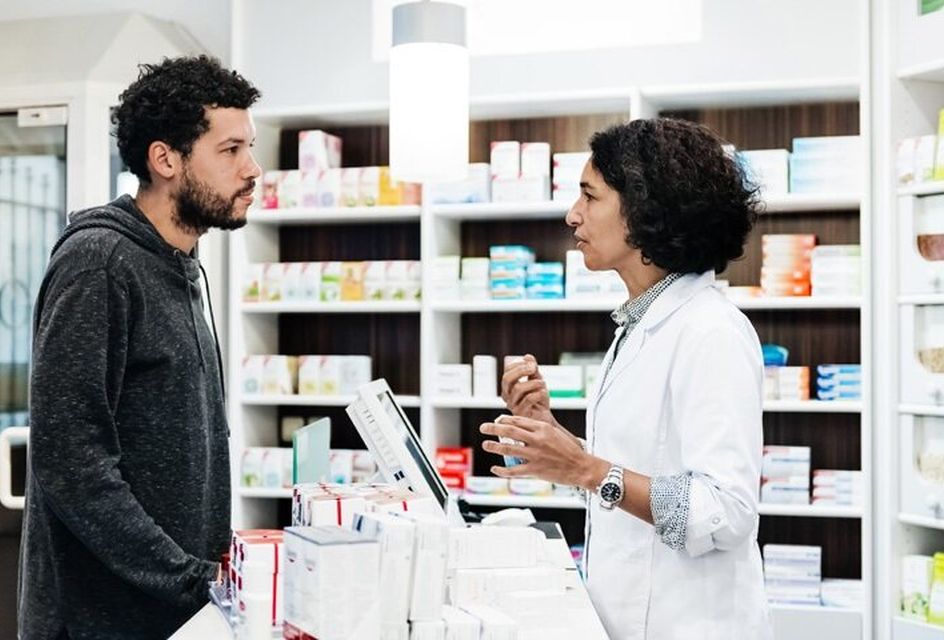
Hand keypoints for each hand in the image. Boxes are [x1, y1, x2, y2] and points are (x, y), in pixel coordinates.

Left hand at [479, 415, 605, 488]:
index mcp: (543, 428)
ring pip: (509, 449)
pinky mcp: (535, 470)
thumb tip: (521, 428)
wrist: (581, 467)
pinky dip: (502, 470)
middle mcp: (537, 440)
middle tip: (483, 428)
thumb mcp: (555, 433)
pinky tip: (495, 468)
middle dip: (493, 428)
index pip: (519, 421)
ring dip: (494, 447)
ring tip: (485, 445)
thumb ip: (538, 430)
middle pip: (509, 431)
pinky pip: (514, 470)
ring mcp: (535, 455)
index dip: (505, 420)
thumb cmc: (569, 450)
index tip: (497, 420)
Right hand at [501, 354, 554, 424]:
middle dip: (521, 370)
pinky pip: (528, 399)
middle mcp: (508, 396)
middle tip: (534, 368)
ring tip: (543, 383)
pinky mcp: (521, 414)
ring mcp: (513, 405)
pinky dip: (538, 393)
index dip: (518, 365)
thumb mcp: (537, 381)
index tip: (531, 363)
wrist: (544, 420)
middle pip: (507, 379)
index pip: (507, 372)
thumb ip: (533, 370)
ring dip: (533, 383)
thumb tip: (528, 356)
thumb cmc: (539, 401)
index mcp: (509, 388)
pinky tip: (543, 393)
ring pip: (518, 388)